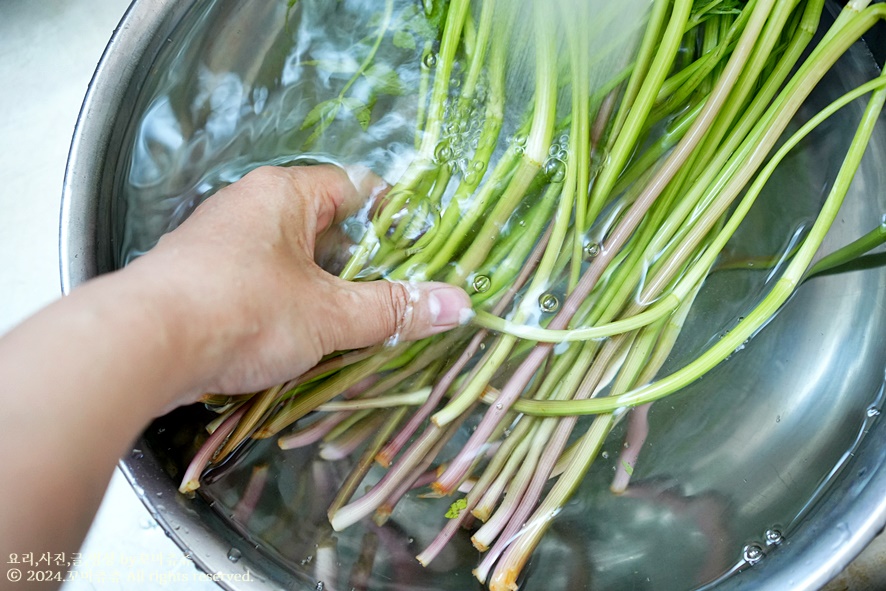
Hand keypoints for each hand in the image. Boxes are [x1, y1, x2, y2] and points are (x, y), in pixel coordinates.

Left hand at [128, 165, 471, 403]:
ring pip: (291, 261)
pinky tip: (297, 341)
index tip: (419, 254)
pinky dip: (284, 307)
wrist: (141, 346)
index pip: (355, 189)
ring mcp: (220, 243)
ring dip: (322, 292)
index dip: (393, 219)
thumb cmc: (243, 311)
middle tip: (392, 301)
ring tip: (352, 328)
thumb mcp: (330, 314)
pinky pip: (259, 284)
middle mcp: (249, 207)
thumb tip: (459, 304)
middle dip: (359, 266)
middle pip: (325, 228)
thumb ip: (394, 309)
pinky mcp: (199, 279)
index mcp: (284, 194)